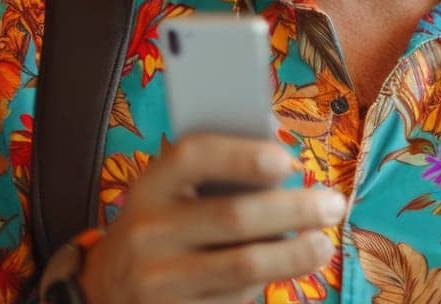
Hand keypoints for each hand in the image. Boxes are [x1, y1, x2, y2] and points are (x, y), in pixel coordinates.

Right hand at [79, 134, 344, 303]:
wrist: (107, 290)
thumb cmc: (163, 227)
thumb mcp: (172, 195)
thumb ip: (217, 174)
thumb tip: (279, 152)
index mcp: (149, 188)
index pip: (192, 156)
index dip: (241, 154)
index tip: (287, 160)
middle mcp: (147, 232)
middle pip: (235, 216)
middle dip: (296, 210)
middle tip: (333, 206)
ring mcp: (157, 281)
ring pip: (243, 265)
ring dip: (295, 254)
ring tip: (322, 244)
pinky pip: (235, 299)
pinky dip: (264, 285)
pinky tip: (281, 270)